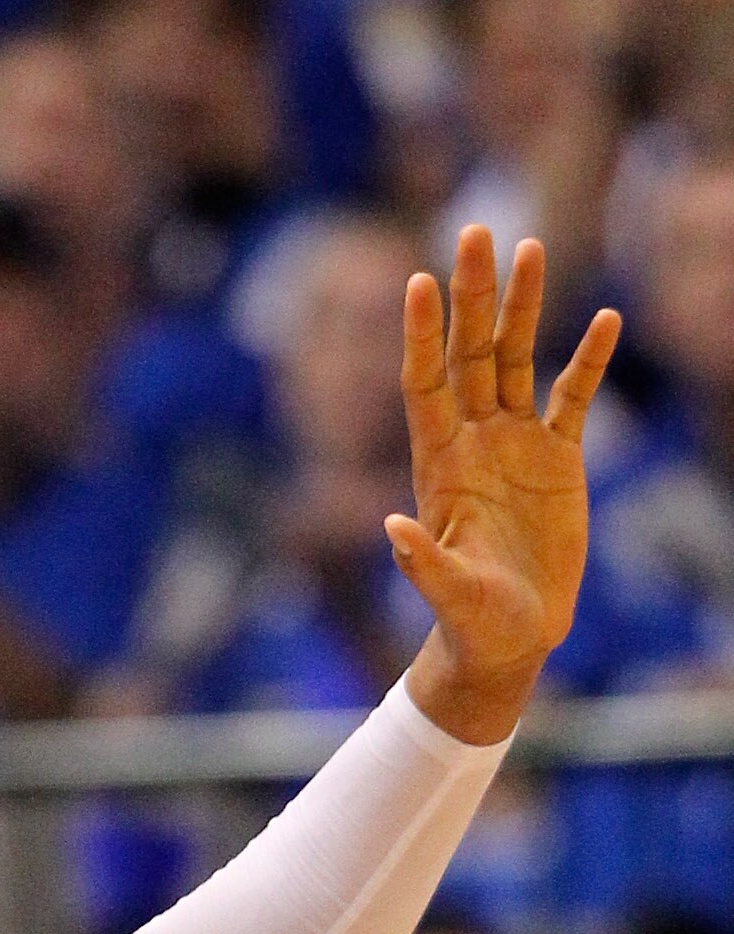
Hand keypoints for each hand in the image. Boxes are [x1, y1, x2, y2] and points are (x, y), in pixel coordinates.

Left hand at [391, 227, 619, 740]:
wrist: (509, 640)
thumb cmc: (470, 624)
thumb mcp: (447, 597)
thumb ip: (421, 563)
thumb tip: (390, 526)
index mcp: (439, 467)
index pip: (425, 385)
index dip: (422, 335)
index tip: (417, 283)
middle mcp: (474, 442)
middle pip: (471, 353)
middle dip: (473, 295)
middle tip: (475, 230)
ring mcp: (516, 444)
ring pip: (518, 358)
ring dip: (524, 306)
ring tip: (531, 247)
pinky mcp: (559, 458)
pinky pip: (574, 396)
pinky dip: (589, 361)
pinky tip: (605, 320)